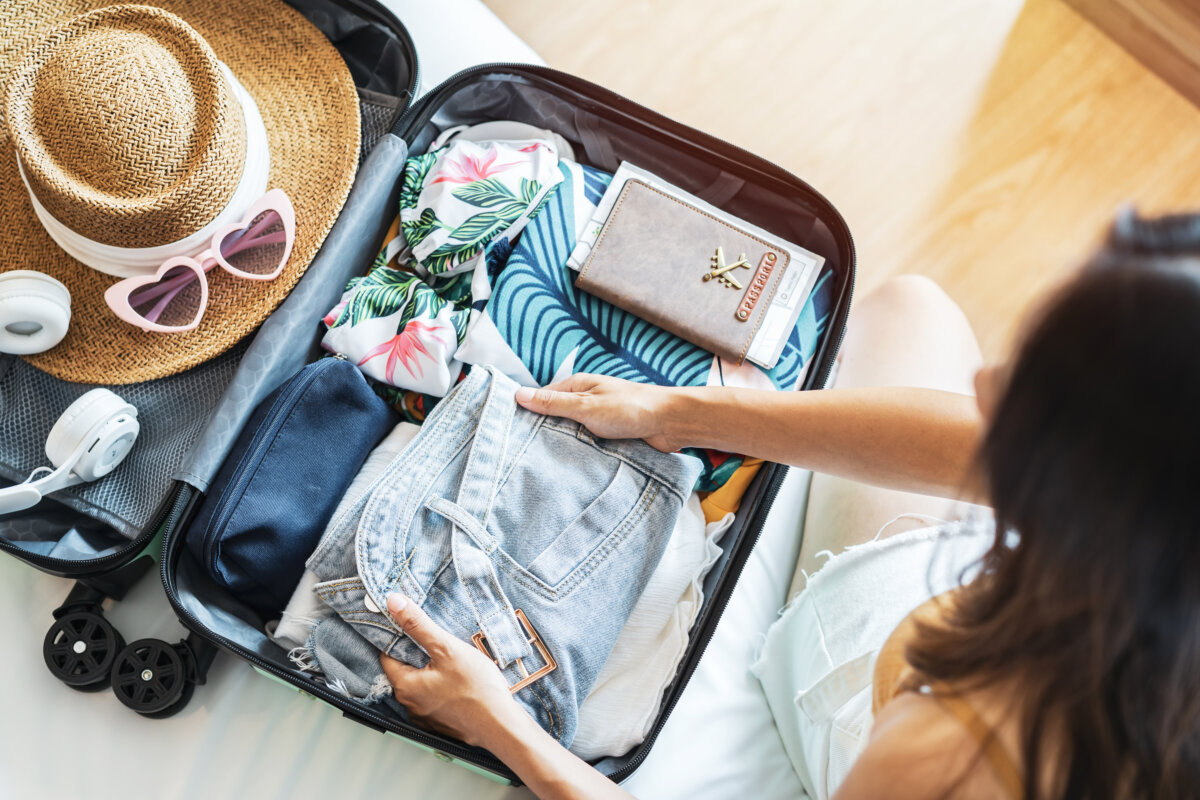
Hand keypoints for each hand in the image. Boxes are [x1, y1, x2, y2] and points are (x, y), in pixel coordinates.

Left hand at [379, 594, 526, 747]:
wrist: (501, 726)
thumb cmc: (476, 688)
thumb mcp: (447, 648)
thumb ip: (418, 625)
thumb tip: (393, 602)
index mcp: (405, 686)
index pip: (386, 655)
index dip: (396, 636)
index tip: (410, 624)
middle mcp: (409, 705)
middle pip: (404, 669)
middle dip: (416, 653)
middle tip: (435, 638)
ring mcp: (425, 717)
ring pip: (420, 684)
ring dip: (430, 670)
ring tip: (450, 658)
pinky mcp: (441, 722)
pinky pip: (433, 698)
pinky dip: (440, 686)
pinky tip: (458, 679)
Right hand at [514, 374, 683, 451]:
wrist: (670, 423)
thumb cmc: (630, 408)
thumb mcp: (586, 405)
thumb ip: (553, 403)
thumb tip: (518, 394)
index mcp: (577, 386)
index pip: (542, 399)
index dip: (528, 414)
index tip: (510, 433)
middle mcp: (586, 401)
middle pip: (555, 418)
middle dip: (544, 434)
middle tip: (524, 455)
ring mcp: (597, 419)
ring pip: (571, 434)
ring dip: (565, 446)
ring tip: (545, 464)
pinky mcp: (609, 436)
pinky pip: (587, 445)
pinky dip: (580, 453)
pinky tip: (570, 467)